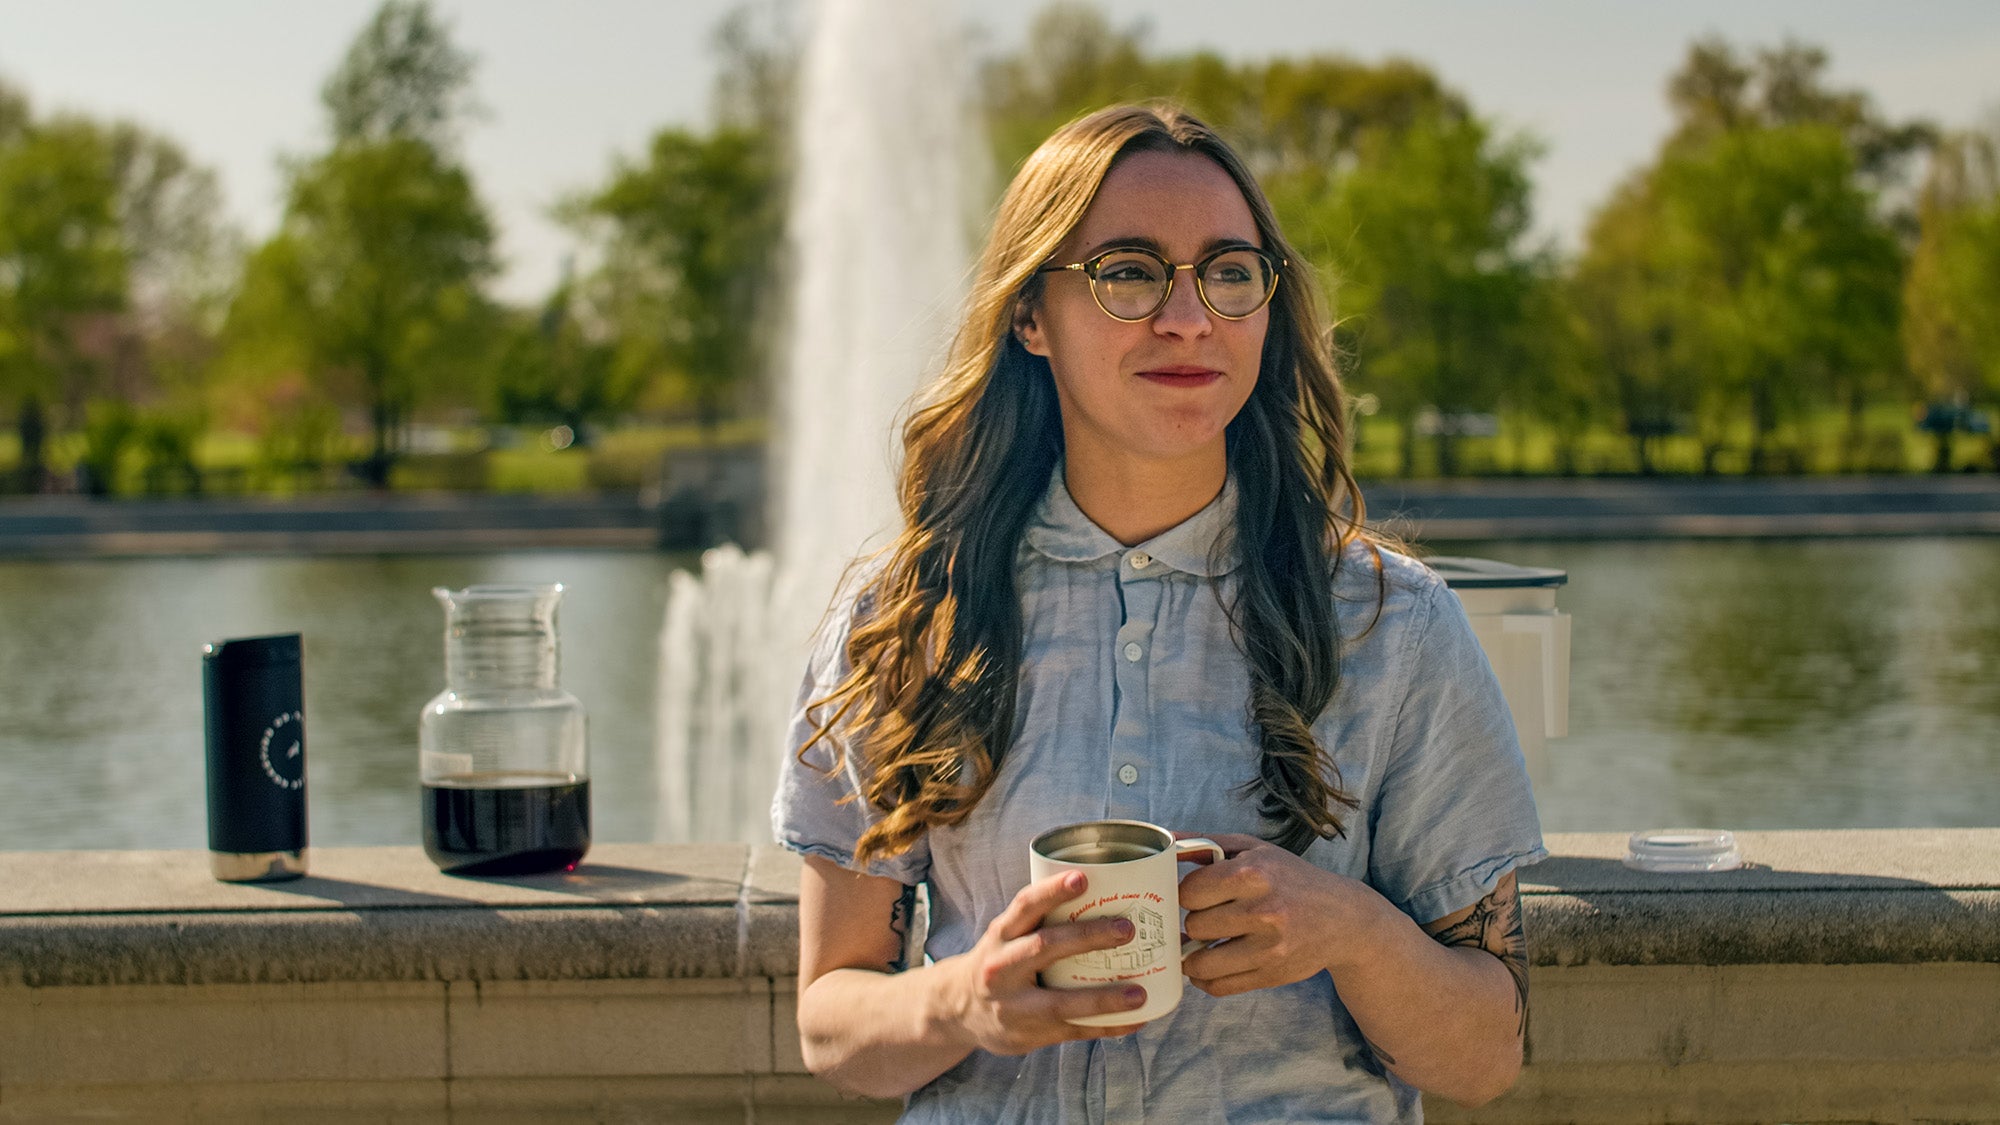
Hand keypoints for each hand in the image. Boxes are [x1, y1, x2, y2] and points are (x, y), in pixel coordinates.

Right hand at [939, 870, 1150, 1054]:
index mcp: (1000, 935)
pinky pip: (1073, 1032)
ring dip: (1104, 998)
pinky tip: (1137, 1020)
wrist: (959, 1010)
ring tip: (1139, 992)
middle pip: (1045, 947)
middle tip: (1126, 929)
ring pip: (1061, 1002)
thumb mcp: (1006, 936)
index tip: (1082, 878)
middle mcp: (1002, 968)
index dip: (1052, 891)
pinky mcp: (1029, 1035)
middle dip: (1088, 937)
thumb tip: (1107, 893)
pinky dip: (1108, 1027)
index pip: (1025, 906)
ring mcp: (1014, 1006)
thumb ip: (1041, 920)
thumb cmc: (999, 961)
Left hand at [1177, 832, 1370, 997]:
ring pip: (1201, 963)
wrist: (1344, 919)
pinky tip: (1209, 964)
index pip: (1190, 892)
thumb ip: (1206, 843)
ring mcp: (1268, 949)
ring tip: (1196, 945)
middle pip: (1194, 926)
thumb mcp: (1254, 849)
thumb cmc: (1291, 878)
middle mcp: (1262, 912)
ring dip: (1192, 955)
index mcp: (1254, 874)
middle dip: (1194, 922)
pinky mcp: (1271, 976)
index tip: (1196, 895)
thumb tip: (1163, 840)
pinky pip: (1219, 986)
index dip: (1186, 894)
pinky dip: (1205, 978)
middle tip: (1205, 917)